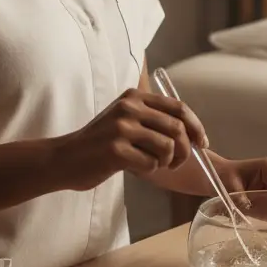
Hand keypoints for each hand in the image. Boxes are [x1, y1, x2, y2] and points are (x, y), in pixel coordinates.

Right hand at [55, 89, 207, 190]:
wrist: (64, 159)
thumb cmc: (99, 144)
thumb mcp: (125, 120)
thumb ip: (153, 119)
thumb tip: (192, 133)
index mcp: (135, 96)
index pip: (178, 107)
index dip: (196, 126)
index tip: (202, 143)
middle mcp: (129, 107)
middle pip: (177, 128)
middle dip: (185, 149)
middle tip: (177, 162)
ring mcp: (122, 128)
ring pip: (167, 147)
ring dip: (168, 162)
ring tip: (156, 165)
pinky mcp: (116, 150)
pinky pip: (151, 163)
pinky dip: (150, 170)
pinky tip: (137, 168)